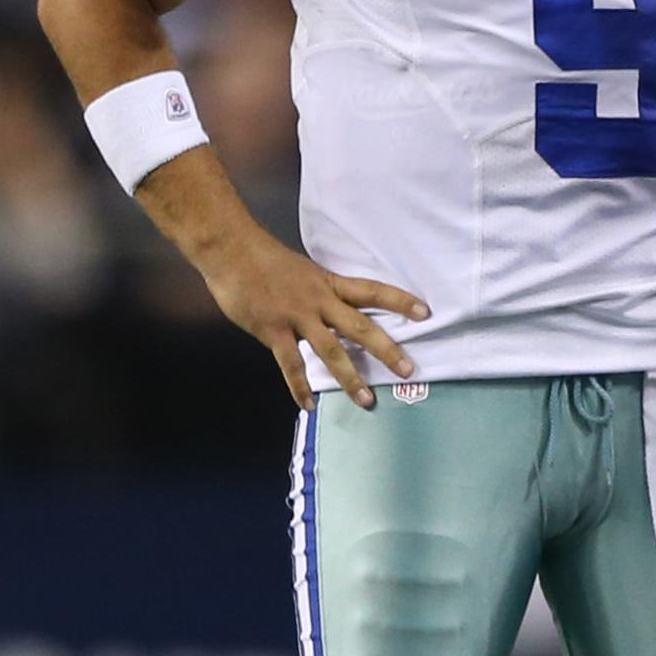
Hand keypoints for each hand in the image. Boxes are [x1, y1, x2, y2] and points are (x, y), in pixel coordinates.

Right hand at [202, 233, 428, 410]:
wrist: (230, 250)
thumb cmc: (262, 258)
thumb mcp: (301, 270)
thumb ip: (317, 292)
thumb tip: (328, 311)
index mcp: (328, 283)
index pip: (372, 291)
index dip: (399, 301)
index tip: (425, 312)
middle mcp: (319, 300)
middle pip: (361, 327)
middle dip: (387, 350)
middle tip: (410, 370)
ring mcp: (297, 317)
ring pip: (331, 351)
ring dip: (350, 378)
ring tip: (367, 400)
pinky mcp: (274, 331)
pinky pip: (291, 365)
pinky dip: (300, 388)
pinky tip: (309, 405)